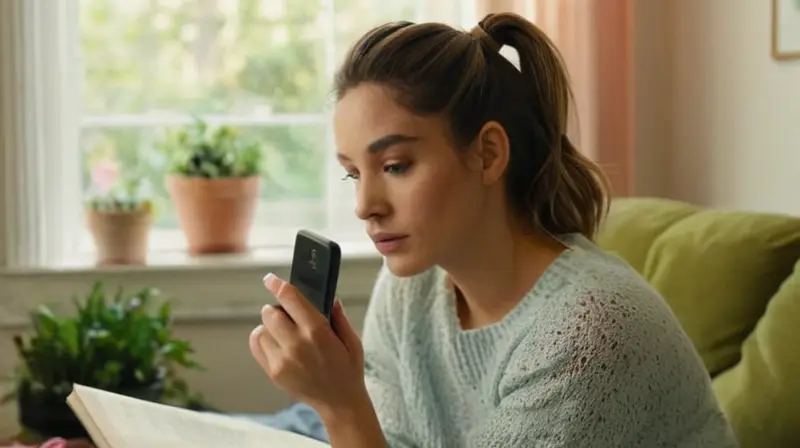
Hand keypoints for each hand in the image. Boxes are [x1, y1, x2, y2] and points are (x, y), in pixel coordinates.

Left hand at [250, 273, 368, 418]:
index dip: (277, 285)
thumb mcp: (352, 340)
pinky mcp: (274, 372)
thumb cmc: (348, 370)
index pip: (289, 298)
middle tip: (288, 315)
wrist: (339, 403)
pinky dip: (262, 339)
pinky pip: (257, 345)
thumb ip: (338, 316)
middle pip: (270, 313)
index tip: (270, 279)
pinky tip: (275, 342)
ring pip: (261, 329)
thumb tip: (328, 296)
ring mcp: (282, 360)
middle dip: (277, 309)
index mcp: (317, 331)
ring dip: (270, 326)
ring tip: (284, 332)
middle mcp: (297, 344)